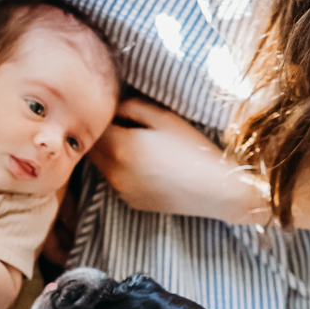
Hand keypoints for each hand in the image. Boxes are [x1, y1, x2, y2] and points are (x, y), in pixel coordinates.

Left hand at [87, 97, 269, 224]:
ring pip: (102, 165)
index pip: (93, 127)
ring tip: (137, 144)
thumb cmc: (193, 149)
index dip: (101, 116)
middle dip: (102, 134)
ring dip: (110, 153)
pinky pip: (115, 180)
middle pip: (92, 148)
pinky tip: (146, 165)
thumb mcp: (163, 117)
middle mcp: (113, 172)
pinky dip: (121, 170)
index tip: (115, 110)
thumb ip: (131, 106)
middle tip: (122, 124)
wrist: (217, 190)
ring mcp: (120, 190)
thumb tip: (113, 107)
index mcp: (119, 147)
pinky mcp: (130, 201)